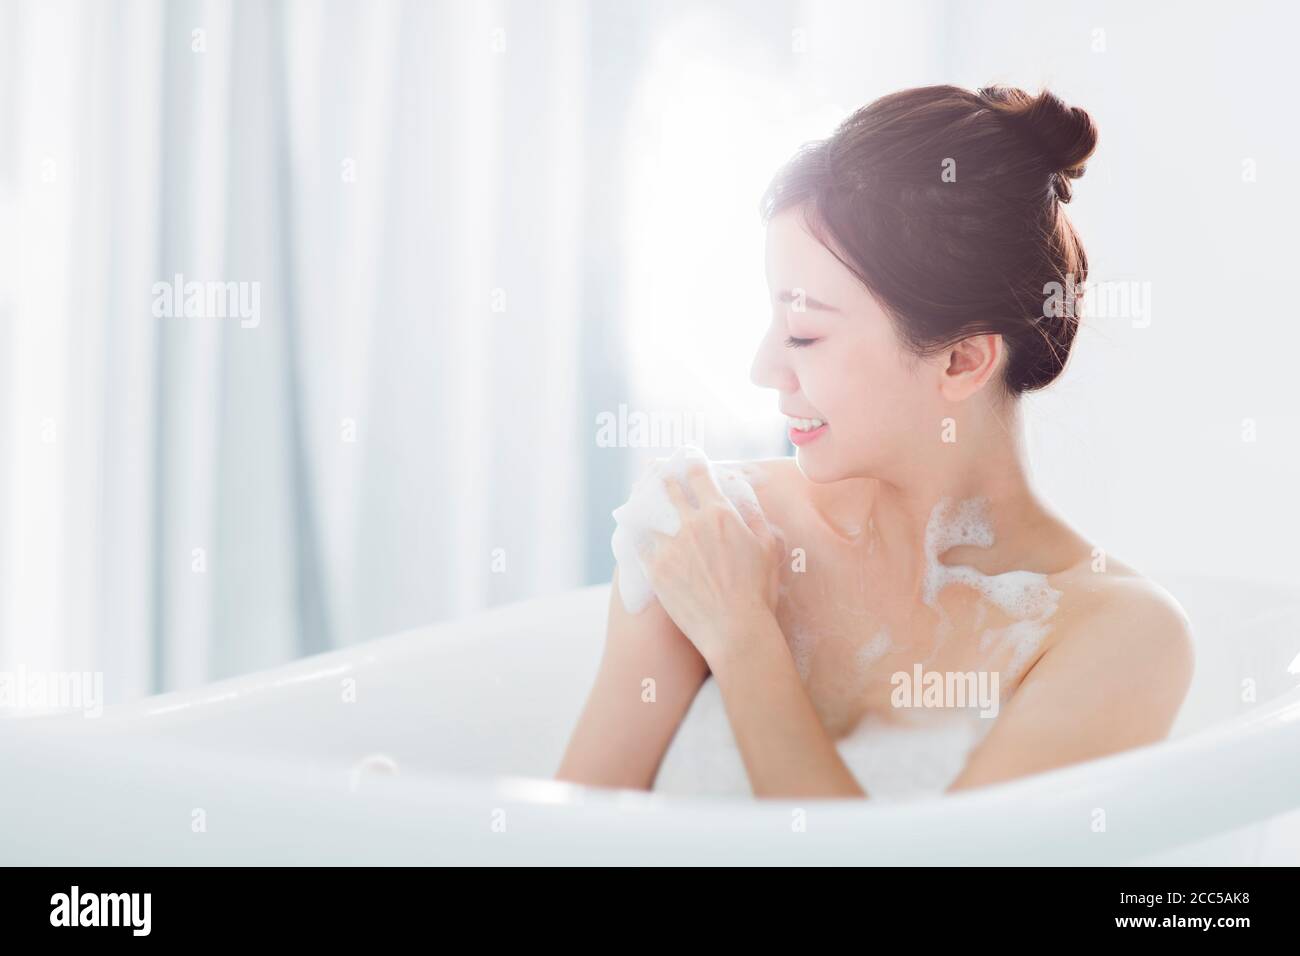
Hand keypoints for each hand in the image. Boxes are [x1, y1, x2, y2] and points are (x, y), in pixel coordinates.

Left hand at [638, 457, 783, 667]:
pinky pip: (638, 543)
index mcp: (720, 514)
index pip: (698, 474)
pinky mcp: (654, 569)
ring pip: (649, 514)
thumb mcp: (768, 547)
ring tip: (641, 498)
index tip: (685, 458)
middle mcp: (691, 524)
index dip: (690, 461)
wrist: (735, 630)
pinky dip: (636, 533)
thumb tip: (743, 493)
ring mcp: (669, 546)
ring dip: (646, 503)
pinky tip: (632, 529)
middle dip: (662, 474)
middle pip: (668, 488)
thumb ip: (754, 515)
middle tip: (655, 468)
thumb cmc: (758, 592)